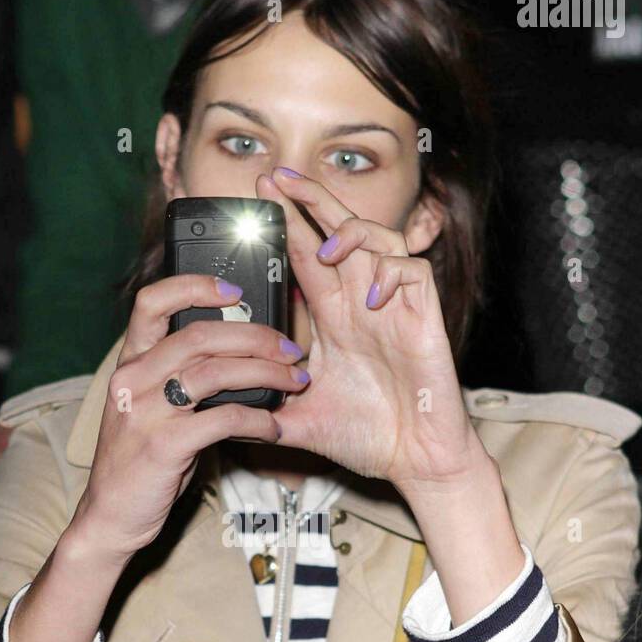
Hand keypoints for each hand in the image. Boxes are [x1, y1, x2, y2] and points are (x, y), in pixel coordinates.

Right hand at [69, 273, 307, 562]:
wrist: (110, 516)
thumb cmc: (140, 461)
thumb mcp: (151, 409)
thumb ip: (183, 380)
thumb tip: (242, 358)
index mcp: (130, 364)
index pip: (152, 303)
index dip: (195, 286)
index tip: (235, 290)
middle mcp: (133, 380)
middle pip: (201, 336)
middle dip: (256, 336)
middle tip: (291, 349)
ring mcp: (145, 412)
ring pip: (215, 372)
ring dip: (265, 373)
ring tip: (295, 381)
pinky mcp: (164, 446)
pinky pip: (222, 419)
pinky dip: (256, 420)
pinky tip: (273, 427)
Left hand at [257, 167, 478, 485]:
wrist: (412, 462)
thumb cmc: (366, 437)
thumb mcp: (299, 418)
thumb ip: (264, 405)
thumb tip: (218, 407)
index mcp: (334, 318)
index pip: (307, 255)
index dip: (287, 223)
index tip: (259, 197)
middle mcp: (362, 303)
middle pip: (339, 231)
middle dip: (311, 200)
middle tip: (278, 179)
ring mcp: (394, 308)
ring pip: (380, 238)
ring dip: (353, 233)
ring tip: (329, 249)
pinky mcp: (423, 319)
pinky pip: (413, 272)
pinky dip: (391, 275)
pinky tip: (371, 298)